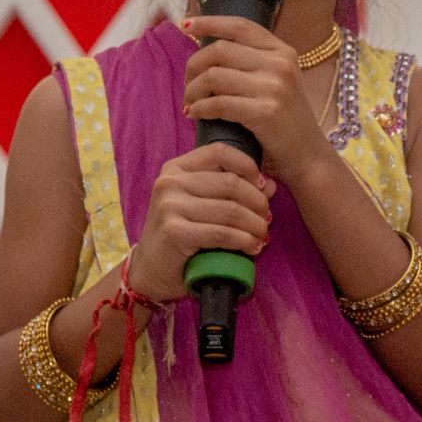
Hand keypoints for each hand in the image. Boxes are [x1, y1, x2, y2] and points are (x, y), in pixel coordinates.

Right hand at [128, 141, 275, 301]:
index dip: (248, 166)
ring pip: (230, 210)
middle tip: (267, 219)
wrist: (151, 269)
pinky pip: (222, 233)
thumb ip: (231, 191)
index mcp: (176, 168)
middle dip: (258, 202)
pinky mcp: (174, 232)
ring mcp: (169, 206)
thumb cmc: (180, 234)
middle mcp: (170, 182)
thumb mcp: (201, 204)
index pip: (220, 152)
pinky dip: (244, 241)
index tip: (263, 186)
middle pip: (230, 183)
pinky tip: (252, 247)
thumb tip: (270, 185)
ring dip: (255, 225)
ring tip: (263, 235)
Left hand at [182, 15, 329, 186]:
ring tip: (190, 103)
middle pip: (219, 50)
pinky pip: (218, 103)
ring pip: (213, 76)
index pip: (239, 26)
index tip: (186, 25)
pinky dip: (199, 109)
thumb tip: (209, 50)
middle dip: (193, 66)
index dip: (209, 23)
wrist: (309, 158)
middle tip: (187, 85)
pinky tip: (195, 115)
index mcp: (282, 51)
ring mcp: (275, 87)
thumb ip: (252, 64)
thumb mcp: (278, 83)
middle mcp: (280, 63)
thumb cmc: (284, 123)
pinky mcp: (266, 112)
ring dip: (193, 90)